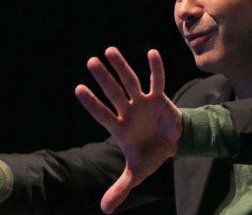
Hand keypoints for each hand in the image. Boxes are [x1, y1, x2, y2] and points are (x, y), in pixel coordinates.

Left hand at [75, 47, 181, 213]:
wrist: (173, 146)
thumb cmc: (150, 155)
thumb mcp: (136, 173)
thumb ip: (120, 188)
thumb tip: (105, 210)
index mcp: (119, 127)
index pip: (102, 113)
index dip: (92, 103)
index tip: (78, 89)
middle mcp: (128, 111)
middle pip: (114, 92)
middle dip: (104, 78)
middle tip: (91, 62)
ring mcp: (143, 102)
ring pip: (130, 82)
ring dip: (121, 67)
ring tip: (109, 51)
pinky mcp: (159, 98)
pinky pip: (157, 81)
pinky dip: (155, 68)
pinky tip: (151, 53)